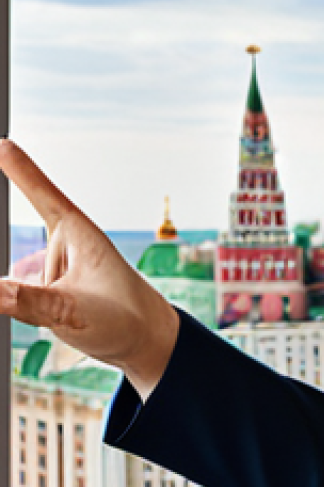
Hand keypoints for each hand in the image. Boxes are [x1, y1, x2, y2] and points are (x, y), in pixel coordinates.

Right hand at [0, 140, 178, 398]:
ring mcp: (52, 268)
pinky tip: (26, 299)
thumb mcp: (77, 313)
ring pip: (10, 271)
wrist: (146, 343)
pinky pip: (10, 291)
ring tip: (70, 289)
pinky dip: (5, 294)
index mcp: (79, 236)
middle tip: (20, 203)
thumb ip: (32, 302)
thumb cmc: (125, 321)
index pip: (43, 194)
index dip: (19, 169)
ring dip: (8, 282)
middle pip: (17, 224)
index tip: (2, 143)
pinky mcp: (44, 291)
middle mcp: (64, 245)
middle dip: (9, 201)